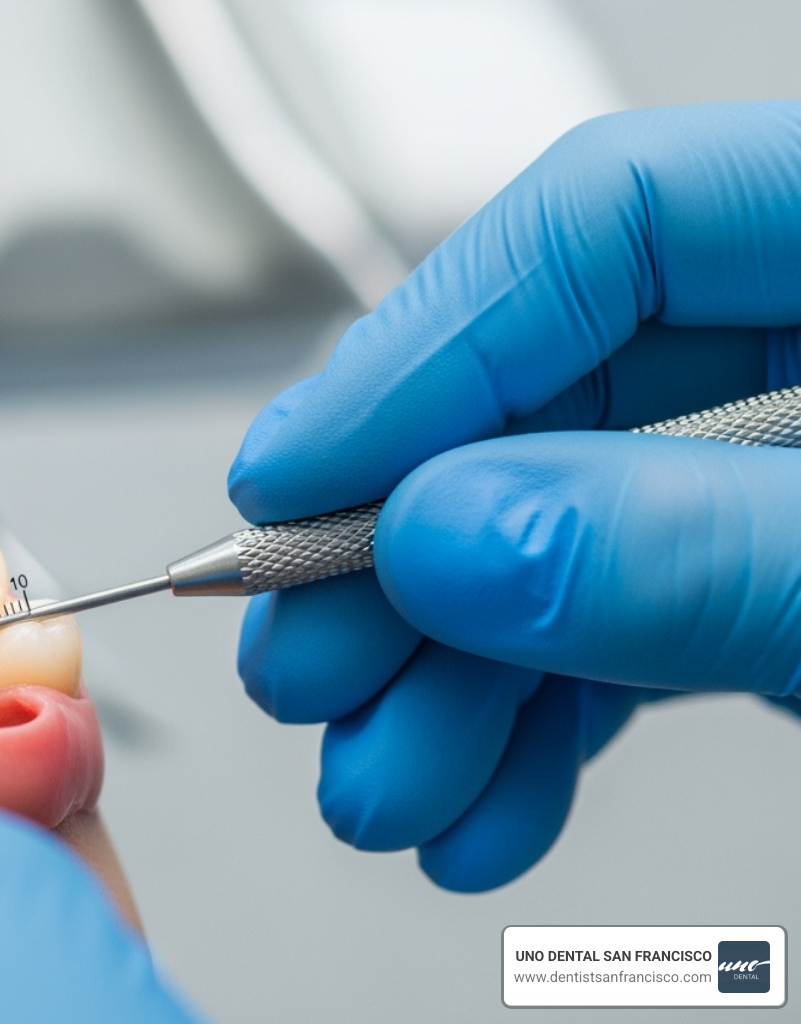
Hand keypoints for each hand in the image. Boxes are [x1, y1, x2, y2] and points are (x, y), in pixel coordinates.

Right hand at [229, 101, 800, 891]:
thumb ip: (697, 550)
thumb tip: (458, 538)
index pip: (599, 226)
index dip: (418, 350)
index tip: (292, 479)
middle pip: (539, 401)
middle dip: (398, 562)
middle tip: (306, 662)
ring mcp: (781, 472)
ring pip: (551, 540)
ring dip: (443, 680)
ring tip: (383, 784)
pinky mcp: (761, 579)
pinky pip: (617, 628)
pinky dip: (533, 725)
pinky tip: (479, 797)